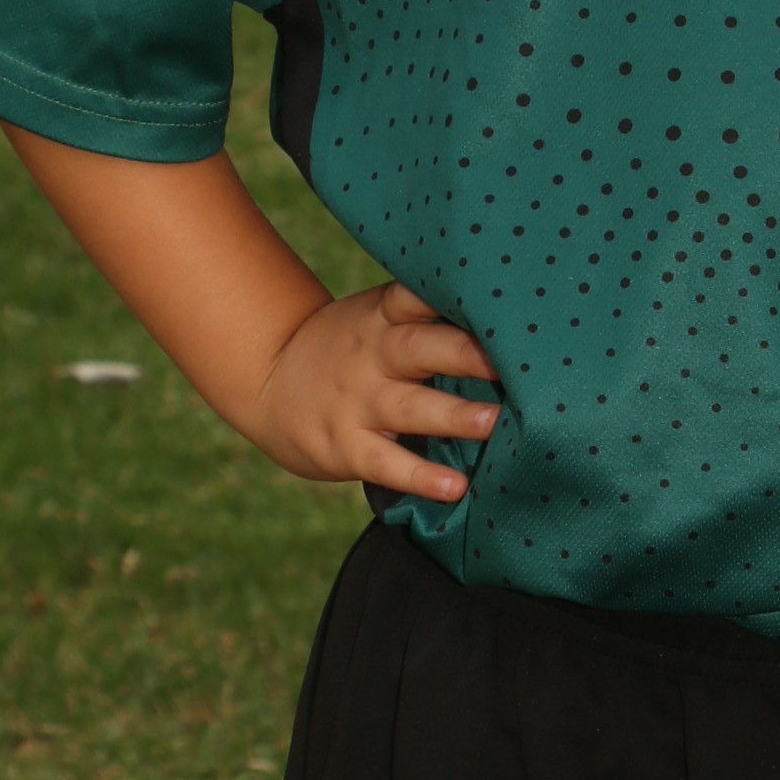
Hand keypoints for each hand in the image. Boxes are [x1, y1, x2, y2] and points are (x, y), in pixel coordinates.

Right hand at [243, 278, 500, 502]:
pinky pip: (387, 463)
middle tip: (509, 363)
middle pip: (420, 348)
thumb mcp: (376, 319)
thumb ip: (428, 318)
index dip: (449, 292)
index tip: (492, 296)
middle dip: (465, 353)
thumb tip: (511, 320)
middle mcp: (373, 354)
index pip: (414, 295)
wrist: (267, 382)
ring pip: (410, 408)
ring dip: (453, 415)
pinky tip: (454, 487)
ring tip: (493, 422)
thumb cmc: (350, 349)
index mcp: (384, 317)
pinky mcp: (347, 446)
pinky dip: (420, 477)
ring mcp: (358, 402)